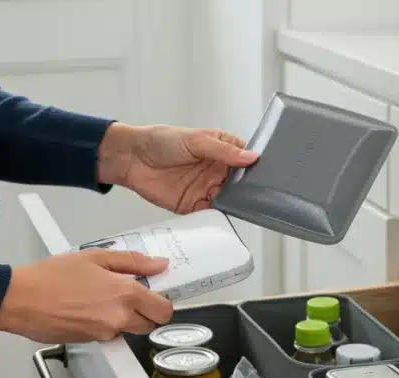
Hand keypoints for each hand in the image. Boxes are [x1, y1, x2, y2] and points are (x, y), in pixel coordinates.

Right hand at [0, 249, 173, 343]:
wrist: (20, 299)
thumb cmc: (52, 276)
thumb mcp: (94, 257)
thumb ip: (132, 262)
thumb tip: (159, 265)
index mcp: (125, 293)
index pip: (163, 310)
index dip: (161, 304)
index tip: (154, 296)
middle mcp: (119, 317)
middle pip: (149, 325)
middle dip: (143, 313)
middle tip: (125, 297)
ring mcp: (105, 333)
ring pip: (128, 331)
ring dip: (122, 320)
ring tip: (99, 301)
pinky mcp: (91, 342)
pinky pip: (108, 335)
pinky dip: (103, 325)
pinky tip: (86, 310)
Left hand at [98, 123, 258, 213]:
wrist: (132, 159)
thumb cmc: (160, 141)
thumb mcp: (196, 140)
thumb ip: (224, 151)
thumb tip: (251, 157)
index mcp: (220, 149)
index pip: (245, 159)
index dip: (255, 166)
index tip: (267, 173)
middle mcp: (216, 170)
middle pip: (240, 183)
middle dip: (247, 189)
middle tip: (258, 194)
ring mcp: (206, 188)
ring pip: (228, 200)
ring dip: (234, 204)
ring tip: (242, 206)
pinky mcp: (193, 205)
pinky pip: (209, 213)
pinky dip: (216, 216)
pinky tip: (221, 215)